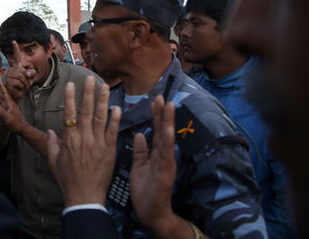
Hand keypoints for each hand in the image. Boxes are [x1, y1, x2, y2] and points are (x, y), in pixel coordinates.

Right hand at [0, 77, 26, 132]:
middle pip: (2, 91)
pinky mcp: (4, 109)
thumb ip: (1, 113)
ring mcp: (6, 106)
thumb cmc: (16, 123)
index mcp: (9, 103)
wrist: (21, 127)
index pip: (4, 92)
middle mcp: (7, 102)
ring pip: (0, 96)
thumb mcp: (8, 118)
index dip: (0, 85)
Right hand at [5, 40, 35, 102]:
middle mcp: (12, 70)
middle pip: (23, 71)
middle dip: (27, 78)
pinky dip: (22, 87)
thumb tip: (27, 74)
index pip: (17, 56)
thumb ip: (31, 73)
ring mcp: (9, 76)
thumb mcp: (30, 78)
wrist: (17, 95)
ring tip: (22, 86)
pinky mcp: (8, 82)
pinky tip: (18, 89)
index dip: (15, 49)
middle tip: (26, 83)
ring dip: (25, 84)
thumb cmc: (23, 86)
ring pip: (22, 77)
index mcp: (17, 67)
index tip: (14, 41)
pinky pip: (19, 83)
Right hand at [47, 76, 120, 206]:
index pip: (69, 113)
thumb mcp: (54, 161)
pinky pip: (113, 131)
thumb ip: (52, 144)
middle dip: (88, 93)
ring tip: (105, 86)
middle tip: (89, 78)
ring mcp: (98, 143)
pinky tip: (118, 108)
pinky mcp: (109, 150)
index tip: (71, 85)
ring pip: (101, 117)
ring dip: (103, 100)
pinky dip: (116, 119)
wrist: (85, 196)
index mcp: (69, 139)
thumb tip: (50, 130)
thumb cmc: (68, 180)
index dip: (70, 97)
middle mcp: (84, 138)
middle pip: (86, 110)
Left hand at [130, 96, 176, 235]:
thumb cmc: (145, 191)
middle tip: (162, 96)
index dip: (156, 115)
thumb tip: (140, 134)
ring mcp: (166, 162)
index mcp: (156, 153)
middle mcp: (163, 155)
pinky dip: (168, 141)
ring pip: (167, 139)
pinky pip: (166, 154)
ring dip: (168, 122)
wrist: (151, 212)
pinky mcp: (165, 172)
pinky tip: (168, 130)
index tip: (155, 99)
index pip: (156, 130)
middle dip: (163, 113)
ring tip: (169, 106)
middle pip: (163, 130)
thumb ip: (141, 151)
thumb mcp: (139, 167)